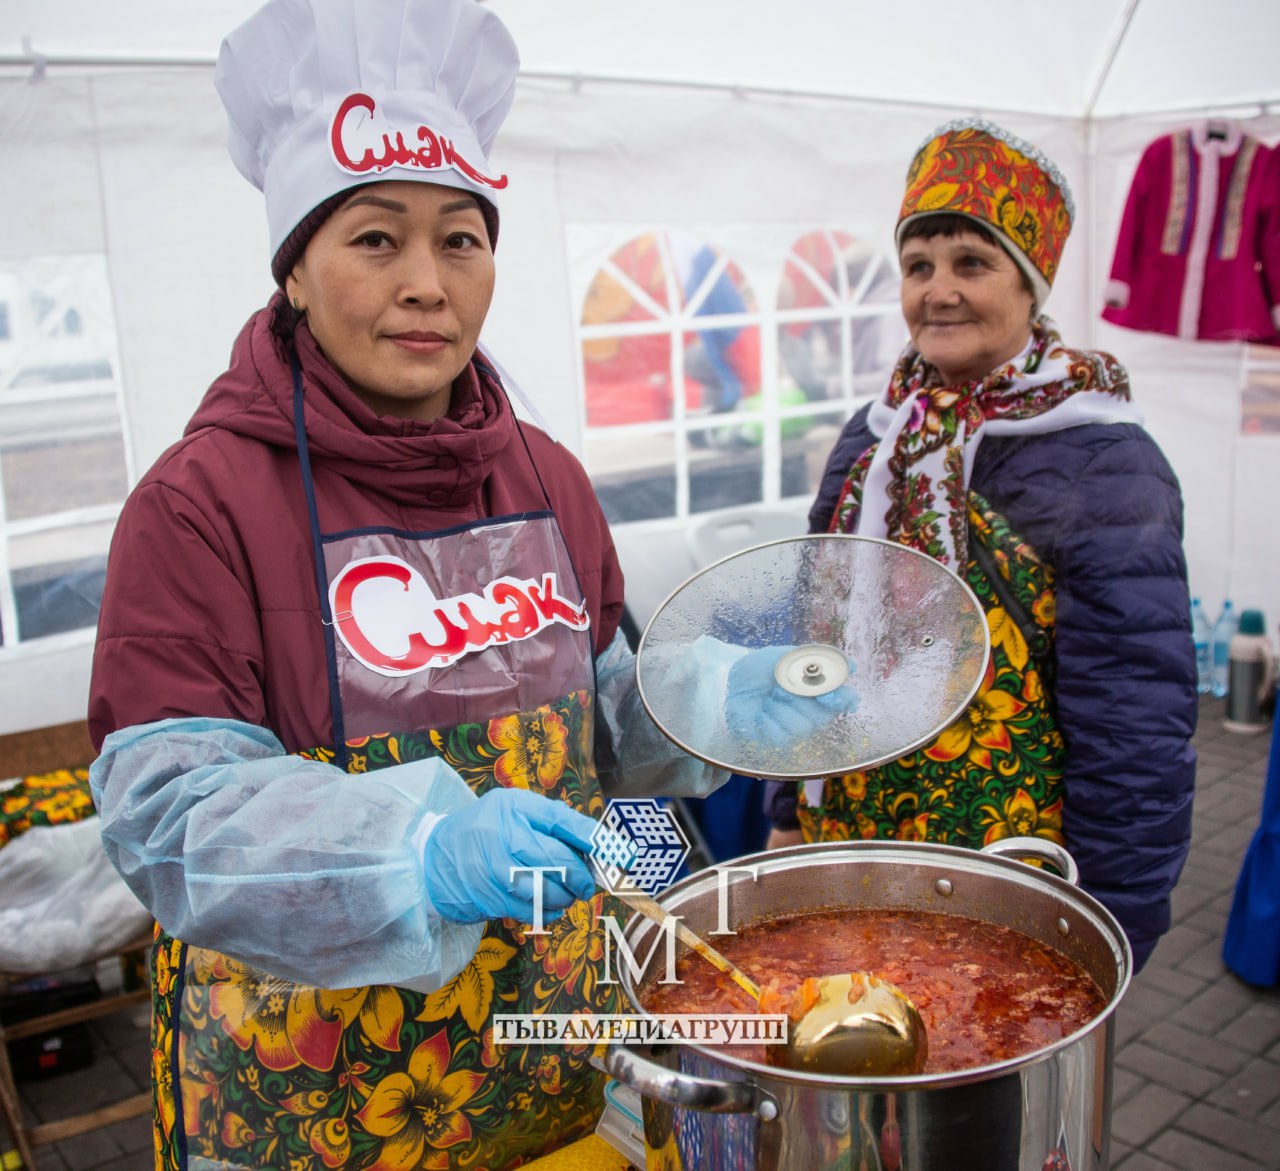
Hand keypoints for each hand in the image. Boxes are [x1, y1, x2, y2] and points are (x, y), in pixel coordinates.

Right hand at [422, 788, 598, 923]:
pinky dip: (549, 910)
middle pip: (559, 863)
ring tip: (567, 892)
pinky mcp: (490, 900)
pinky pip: (533, 911)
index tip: (624, 855)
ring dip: (566, 897)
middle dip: (581, 877)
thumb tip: (602, 845)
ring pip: (549, 892)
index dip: (596, 841)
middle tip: (587, 881)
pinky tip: (547, 902)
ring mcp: (494, 873)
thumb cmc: (487, 827)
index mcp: (515, 809)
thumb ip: (557, 822)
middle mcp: (503, 839)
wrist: (436, 855)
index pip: (563, 824)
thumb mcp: (519, 809)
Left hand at [725, 645, 858, 749]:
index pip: (846, 700)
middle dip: (799, 698)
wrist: (727, 680)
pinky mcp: (776, 741)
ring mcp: (794, 729)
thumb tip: (852, 665)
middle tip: (779, 687)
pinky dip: (768, 719)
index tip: (828, 694)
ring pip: (802, 726)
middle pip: (822, 715)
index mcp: (818, 691)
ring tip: (767, 698)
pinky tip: (759, 713)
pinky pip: (782, 735)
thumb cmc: (758, 668)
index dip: (842, 699)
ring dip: (781, 707)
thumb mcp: (786, 656)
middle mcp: (811, 712)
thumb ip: (817, 659)